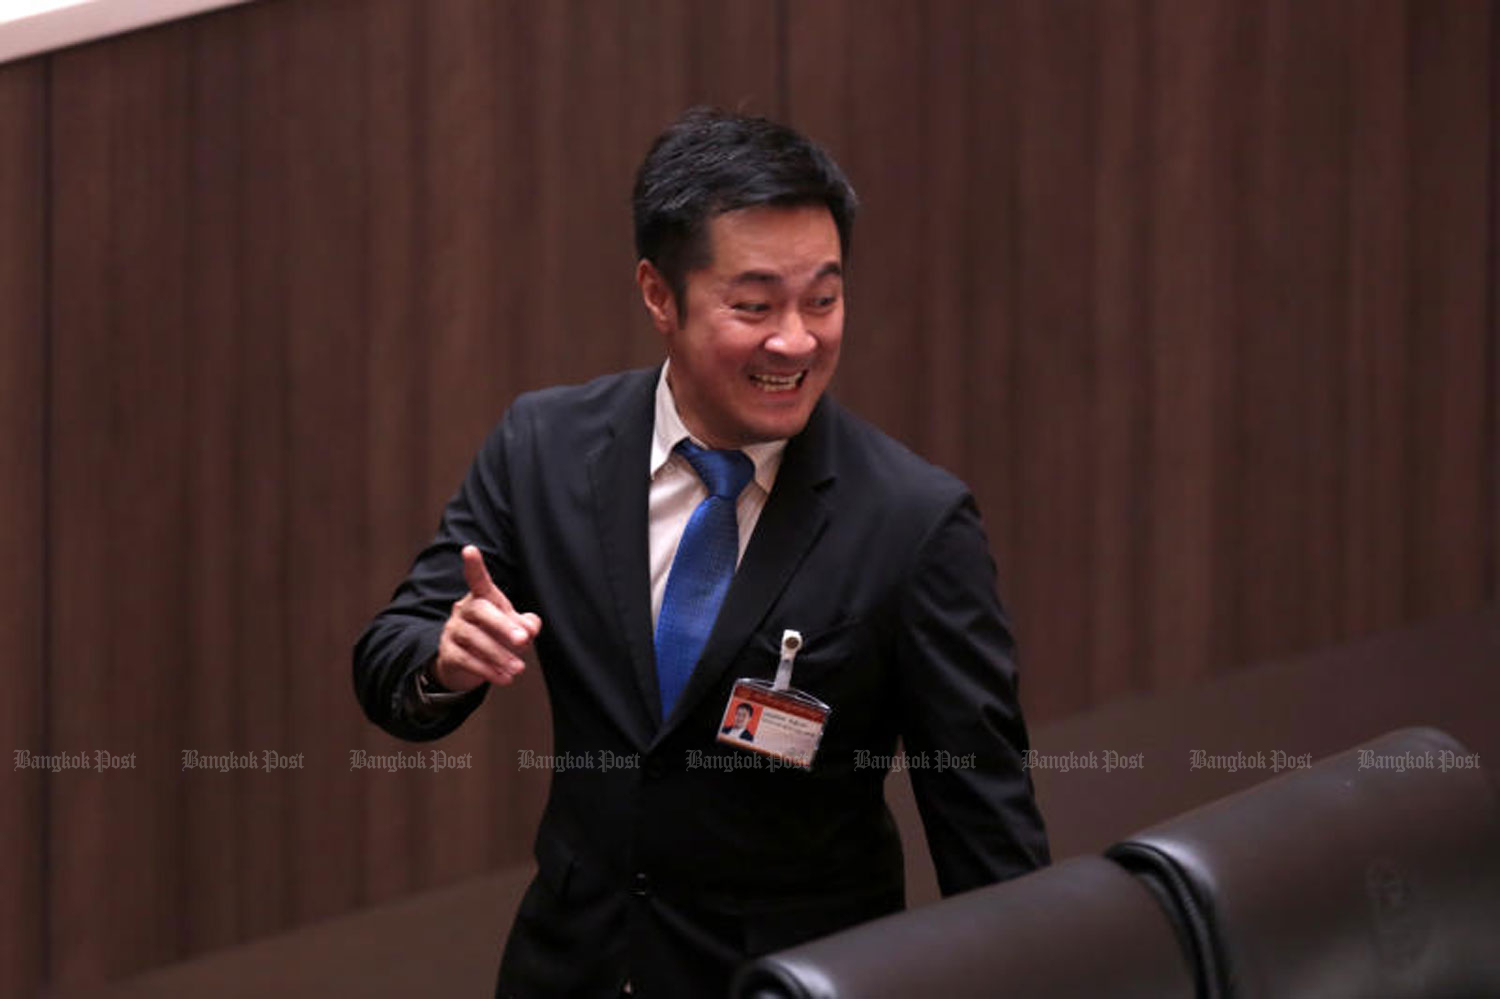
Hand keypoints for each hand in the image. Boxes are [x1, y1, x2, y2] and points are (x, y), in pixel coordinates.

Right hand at [434, 545, 542, 691]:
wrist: (465, 664)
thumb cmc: (496, 637)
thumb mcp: (515, 629)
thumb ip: (526, 625)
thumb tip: (531, 627)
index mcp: (481, 598)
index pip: (477, 580)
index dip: (474, 565)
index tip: (469, 550)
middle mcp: (463, 610)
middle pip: (480, 611)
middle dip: (503, 625)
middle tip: (523, 640)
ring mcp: (453, 631)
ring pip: (473, 638)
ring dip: (499, 654)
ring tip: (519, 668)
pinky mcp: (448, 653)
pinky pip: (465, 659)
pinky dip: (487, 670)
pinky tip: (504, 678)